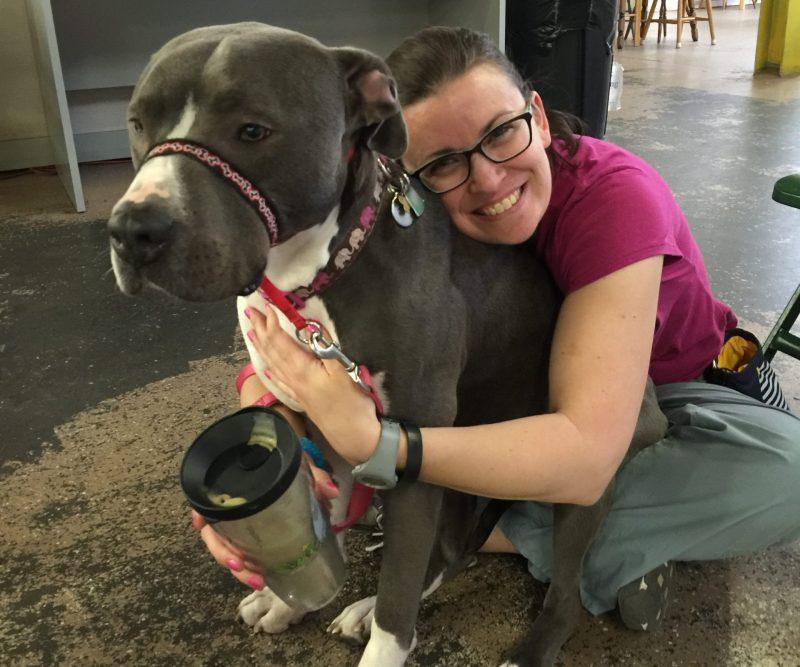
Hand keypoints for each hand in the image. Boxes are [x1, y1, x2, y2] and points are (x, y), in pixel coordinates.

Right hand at [192, 456, 339, 589]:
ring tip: (258, 580)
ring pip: (227, 546)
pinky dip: (248, 565)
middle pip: (214, 532)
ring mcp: (237, 518)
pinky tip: (262, 575)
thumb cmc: (281, 454)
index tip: (202, 524)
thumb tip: (332, 492)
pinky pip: (242, 550)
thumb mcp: (295, 459)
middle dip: (225, 554)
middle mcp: (228, 503)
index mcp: (231, 482)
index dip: (200, 513)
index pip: (206, 497)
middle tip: (243, 566)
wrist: (279, 450)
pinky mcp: (250, 530)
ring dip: (239, 567)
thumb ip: (313, 473)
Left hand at [246, 307, 380, 464]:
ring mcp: (296, 390)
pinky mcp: (302, 398)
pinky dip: (270, 368)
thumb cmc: (352, 404)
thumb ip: (327, 348)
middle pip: (271, 351)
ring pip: (272, 364)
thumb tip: (312, 327)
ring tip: (252, 332)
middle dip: (261, 330)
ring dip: (262, 346)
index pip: (280, 342)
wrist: (355, 437)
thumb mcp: (344, 371)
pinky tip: (267, 367)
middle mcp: (293, 379)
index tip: (267, 305)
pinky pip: (279, 378)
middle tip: (250, 312)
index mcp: (301, 370)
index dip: (272, 323)